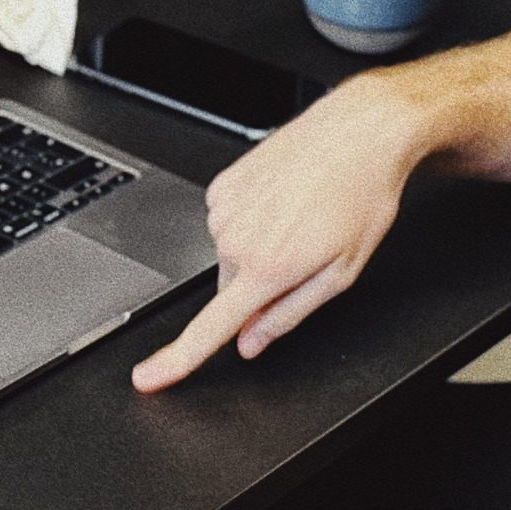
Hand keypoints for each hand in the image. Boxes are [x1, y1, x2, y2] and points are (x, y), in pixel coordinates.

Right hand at [130, 75, 424, 391]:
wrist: (360, 132)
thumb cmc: (362, 196)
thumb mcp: (341, 272)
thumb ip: (289, 314)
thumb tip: (251, 342)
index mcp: (267, 266)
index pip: (210, 327)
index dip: (176, 359)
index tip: (148, 378)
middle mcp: (236, 237)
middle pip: (232, 288)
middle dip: (262, 282)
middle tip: (305, 251)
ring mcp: (225, 206)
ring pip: (230, 252)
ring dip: (259, 246)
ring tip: (300, 215)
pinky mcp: (222, 183)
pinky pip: (229, 219)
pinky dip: (252, 217)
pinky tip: (284, 198)